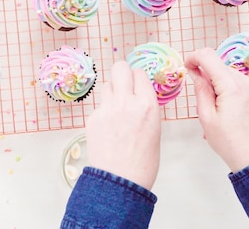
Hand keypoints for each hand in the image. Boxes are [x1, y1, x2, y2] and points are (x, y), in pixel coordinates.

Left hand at [85, 61, 160, 189]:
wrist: (120, 181)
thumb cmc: (143, 161)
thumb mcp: (154, 129)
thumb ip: (145, 107)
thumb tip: (137, 95)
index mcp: (147, 105)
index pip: (139, 73)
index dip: (137, 79)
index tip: (137, 85)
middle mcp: (126, 102)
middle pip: (120, 67)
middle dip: (122, 73)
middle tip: (124, 84)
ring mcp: (107, 109)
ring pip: (107, 84)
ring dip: (112, 92)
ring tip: (116, 109)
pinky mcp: (93, 118)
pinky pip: (99, 105)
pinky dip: (103, 111)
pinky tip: (108, 127)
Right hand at [184, 48, 248, 172]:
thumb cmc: (230, 142)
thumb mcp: (206, 117)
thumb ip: (200, 90)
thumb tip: (195, 73)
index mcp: (232, 86)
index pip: (209, 56)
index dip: (193, 57)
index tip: (186, 66)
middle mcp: (246, 82)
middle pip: (218, 66)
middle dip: (206, 76)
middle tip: (201, 98)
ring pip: (228, 74)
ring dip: (217, 84)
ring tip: (214, 109)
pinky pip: (238, 83)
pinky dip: (227, 89)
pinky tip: (225, 109)